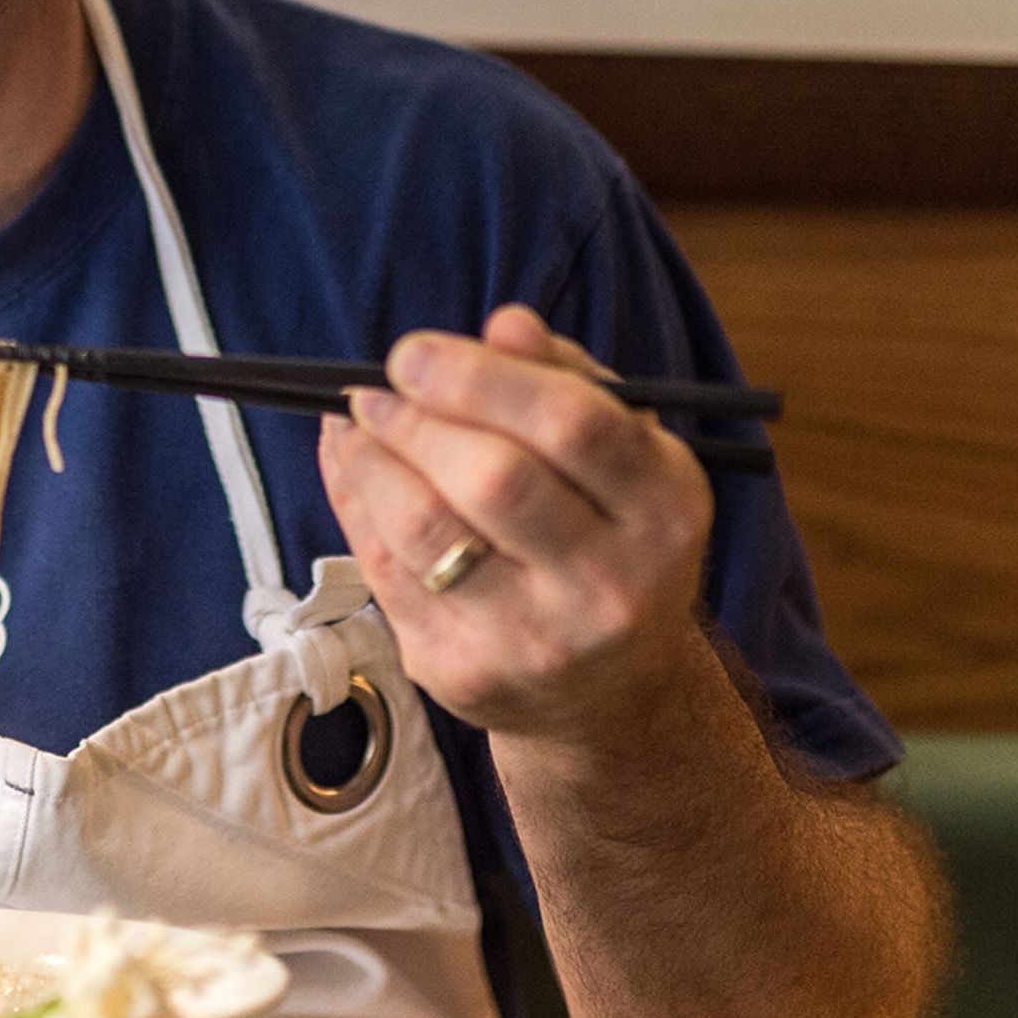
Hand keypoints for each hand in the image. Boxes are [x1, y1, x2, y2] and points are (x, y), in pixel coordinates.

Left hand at [316, 305, 718, 740]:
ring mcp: (538, 640)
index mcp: (665, 510)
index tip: (413, 351)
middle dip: (416, 418)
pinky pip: (388, 573)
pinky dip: (356, 505)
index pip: (574, 425)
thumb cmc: (610, 539)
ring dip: (371, 459)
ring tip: (356, 420)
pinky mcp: (468, 675)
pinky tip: (352, 467)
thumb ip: (567, 379)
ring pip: (427, 529)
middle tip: (376, 387)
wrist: (611, 692)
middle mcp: (612, 584)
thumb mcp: (625, 453)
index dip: (480, 378)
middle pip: (495, 479)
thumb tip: (504, 325)